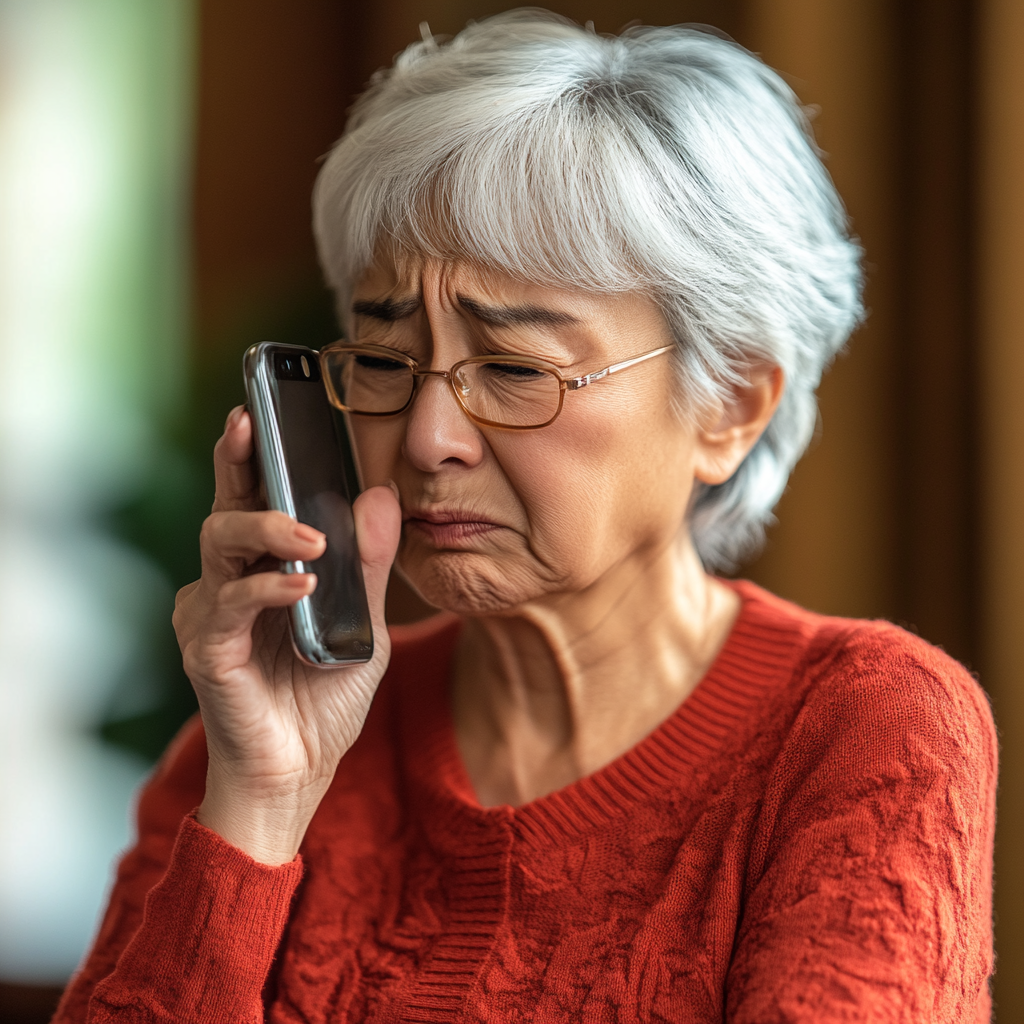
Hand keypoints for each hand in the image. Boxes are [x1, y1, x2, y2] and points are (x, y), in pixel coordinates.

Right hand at [173, 406, 400, 863]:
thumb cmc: (324, 699)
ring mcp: (212, 615)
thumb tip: (381, 497)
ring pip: (219, 543)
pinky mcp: (206, 651)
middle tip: (254, 429)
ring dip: (266, 531)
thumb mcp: (364, 625)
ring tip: (312, 539)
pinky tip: (302, 586)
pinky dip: (268, 590)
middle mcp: (229, 584)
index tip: (258, 409)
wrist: (301, 773)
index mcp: (264, 571)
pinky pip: (229, 605)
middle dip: (239, 464)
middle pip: (226, 506)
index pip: (253, 499)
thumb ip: (370, 566)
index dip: (251, 454)